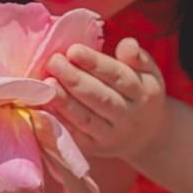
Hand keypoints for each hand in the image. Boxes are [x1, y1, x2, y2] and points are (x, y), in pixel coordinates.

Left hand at [45, 37, 167, 160]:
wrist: (147, 136)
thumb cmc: (140, 93)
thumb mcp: (148, 71)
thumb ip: (137, 56)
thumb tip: (127, 44)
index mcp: (143, 93)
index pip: (118, 76)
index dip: (94, 63)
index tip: (73, 50)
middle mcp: (128, 117)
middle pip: (100, 98)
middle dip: (75, 80)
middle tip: (54, 62)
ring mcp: (111, 136)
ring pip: (86, 119)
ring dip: (64, 102)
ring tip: (46, 83)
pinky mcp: (95, 148)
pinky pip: (75, 136)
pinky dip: (58, 122)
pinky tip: (44, 106)